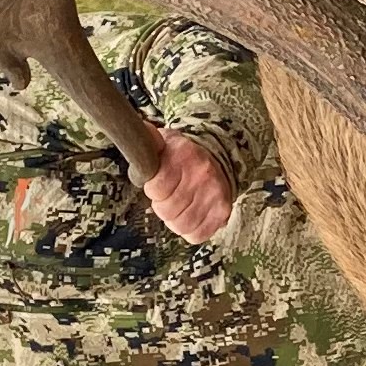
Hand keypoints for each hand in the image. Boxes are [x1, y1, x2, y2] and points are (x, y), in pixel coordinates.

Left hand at [140, 128, 235, 242]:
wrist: (219, 158)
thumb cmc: (184, 155)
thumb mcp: (165, 141)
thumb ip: (150, 139)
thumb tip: (142, 130)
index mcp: (185, 155)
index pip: (157, 188)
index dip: (153, 189)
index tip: (158, 185)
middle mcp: (202, 176)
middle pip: (166, 210)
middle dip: (162, 205)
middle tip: (168, 197)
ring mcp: (215, 196)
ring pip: (180, 225)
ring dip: (174, 219)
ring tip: (178, 206)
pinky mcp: (223, 212)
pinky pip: (196, 235)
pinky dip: (189, 230)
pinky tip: (190, 215)